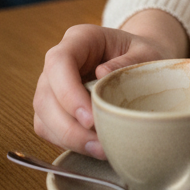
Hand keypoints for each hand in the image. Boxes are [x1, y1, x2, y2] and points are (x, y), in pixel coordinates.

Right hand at [33, 14, 188, 156]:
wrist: (141, 64)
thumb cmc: (143, 56)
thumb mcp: (146, 53)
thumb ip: (129, 60)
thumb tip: (101, 74)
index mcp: (80, 39)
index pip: (59, 62)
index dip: (68, 92)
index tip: (90, 119)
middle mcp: (58, 62)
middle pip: (46, 96)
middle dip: (69, 126)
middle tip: (99, 144)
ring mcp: (52, 86)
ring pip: (43, 117)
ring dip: (69, 139)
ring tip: (101, 150)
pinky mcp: (53, 109)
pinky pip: (48, 129)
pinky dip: (67, 143)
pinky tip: (93, 149)